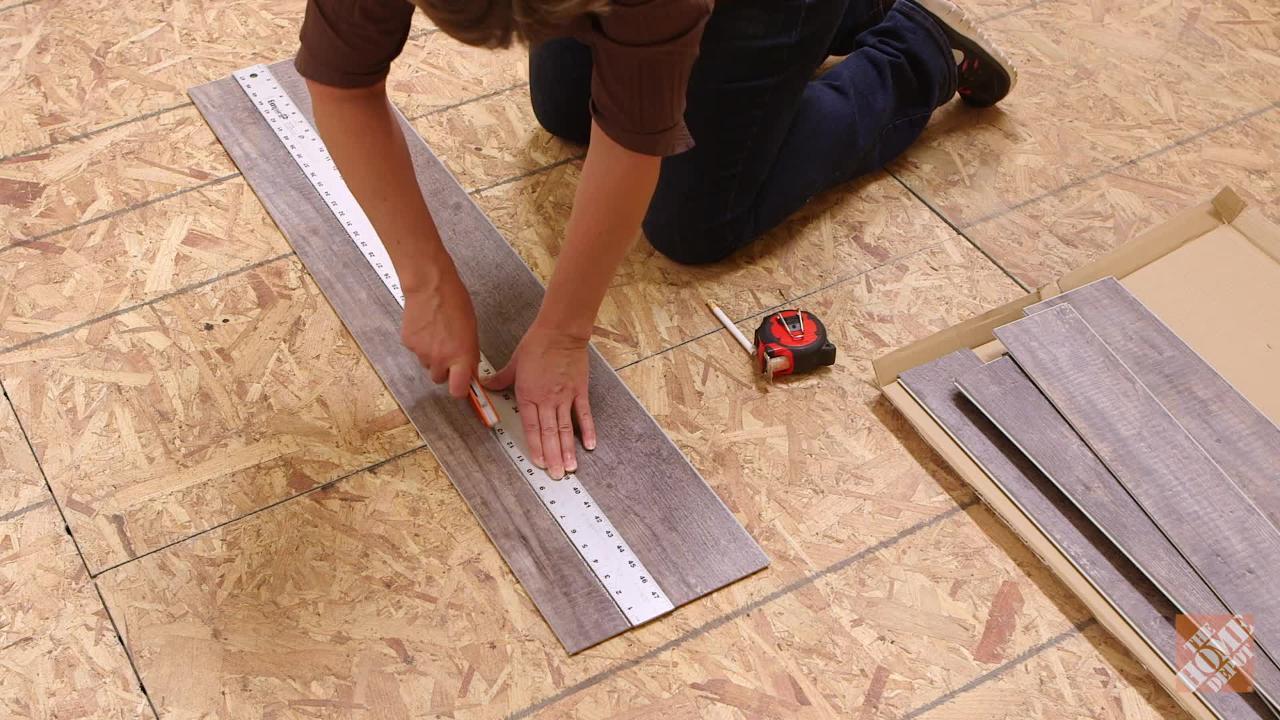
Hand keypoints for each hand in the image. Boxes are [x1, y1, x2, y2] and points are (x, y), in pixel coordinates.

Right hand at [401, 266, 479, 397]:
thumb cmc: (455, 302)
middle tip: (448, 352)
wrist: (430, 286)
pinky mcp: (409, 344)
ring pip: (427, 364)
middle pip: (439, 379)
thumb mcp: (472, 330)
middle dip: (444, 370)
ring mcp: (422, 353)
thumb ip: (469, 354)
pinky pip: (416, 351)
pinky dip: (421, 344)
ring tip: (437, 334)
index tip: (462, 385)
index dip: (459, 390)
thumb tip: (469, 370)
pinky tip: (426, 327)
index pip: (458, 391)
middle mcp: (441, 359)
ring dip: (432, 356)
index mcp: (461, 356)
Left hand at [483, 323, 596, 478]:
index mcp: (528, 395)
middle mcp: (547, 399)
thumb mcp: (514, 363)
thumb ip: (501, 379)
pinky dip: (587, 430)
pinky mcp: (579, 390)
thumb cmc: (536, 345)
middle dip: (553, 456)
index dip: (536, 447)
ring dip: (568, 449)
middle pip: (550, 433)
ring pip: (566, 428)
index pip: (532, 427)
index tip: (540, 464)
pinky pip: (584, 414)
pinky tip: (589, 445)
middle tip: (557, 475)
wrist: (560, 332)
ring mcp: (565, 396)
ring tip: (571, 467)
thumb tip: (486, 385)